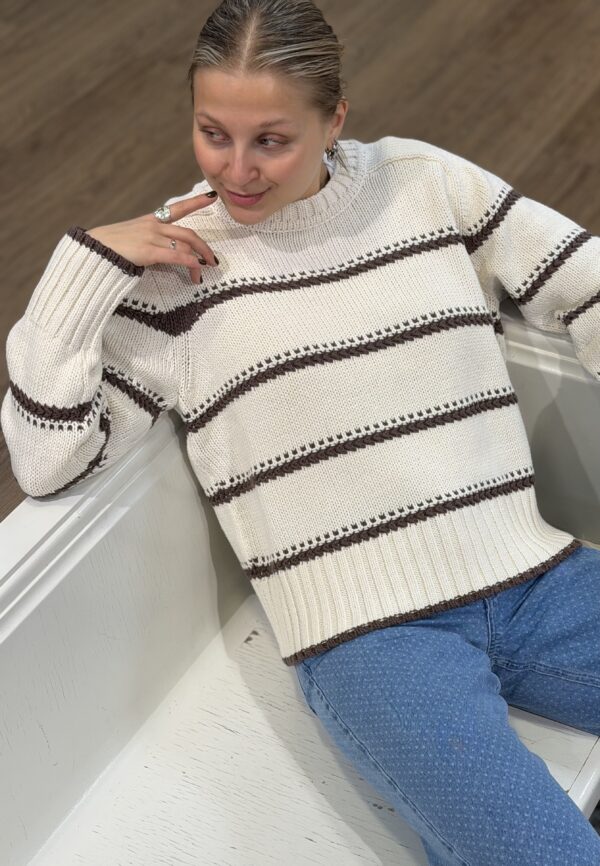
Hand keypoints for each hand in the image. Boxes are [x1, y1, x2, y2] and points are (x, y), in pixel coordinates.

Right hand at [85, 191, 218, 283]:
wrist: (91, 250)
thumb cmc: (107, 247)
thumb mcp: (130, 238)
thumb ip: (147, 242)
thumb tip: (162, 255)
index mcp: (149, 220)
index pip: (176, 208)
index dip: (195, 202)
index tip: (211, 197)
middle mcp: (153, 226)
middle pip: (188, 232)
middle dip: (204, 247)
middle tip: (212, 260)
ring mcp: (151, 237)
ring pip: (185, 245)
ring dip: (198, 260)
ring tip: (202, 272)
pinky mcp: (149, 251)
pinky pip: (176, 256)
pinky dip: (190, 263)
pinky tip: (196, 270)